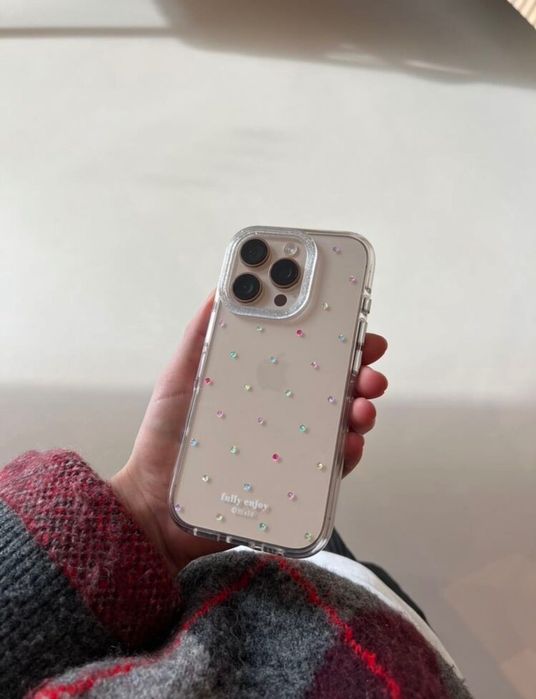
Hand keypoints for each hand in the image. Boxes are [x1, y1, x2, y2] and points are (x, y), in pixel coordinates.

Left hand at [111, 293, 387, 574]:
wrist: (157, 505)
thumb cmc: (168, 437)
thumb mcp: (180, 377)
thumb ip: (200, 335)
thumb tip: (221, 288)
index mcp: (265, 383)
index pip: (308, 353)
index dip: (336, 335)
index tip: (354, 317)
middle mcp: (285, 412)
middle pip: (336, 384)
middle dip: (361, 365)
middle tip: (370, 354)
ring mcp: (294, 446)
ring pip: (342, 421)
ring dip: (363, 406)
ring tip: (363, 402)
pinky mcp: (296, 482)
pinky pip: (333, 467)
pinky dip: (348, 452)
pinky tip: (349, 441)